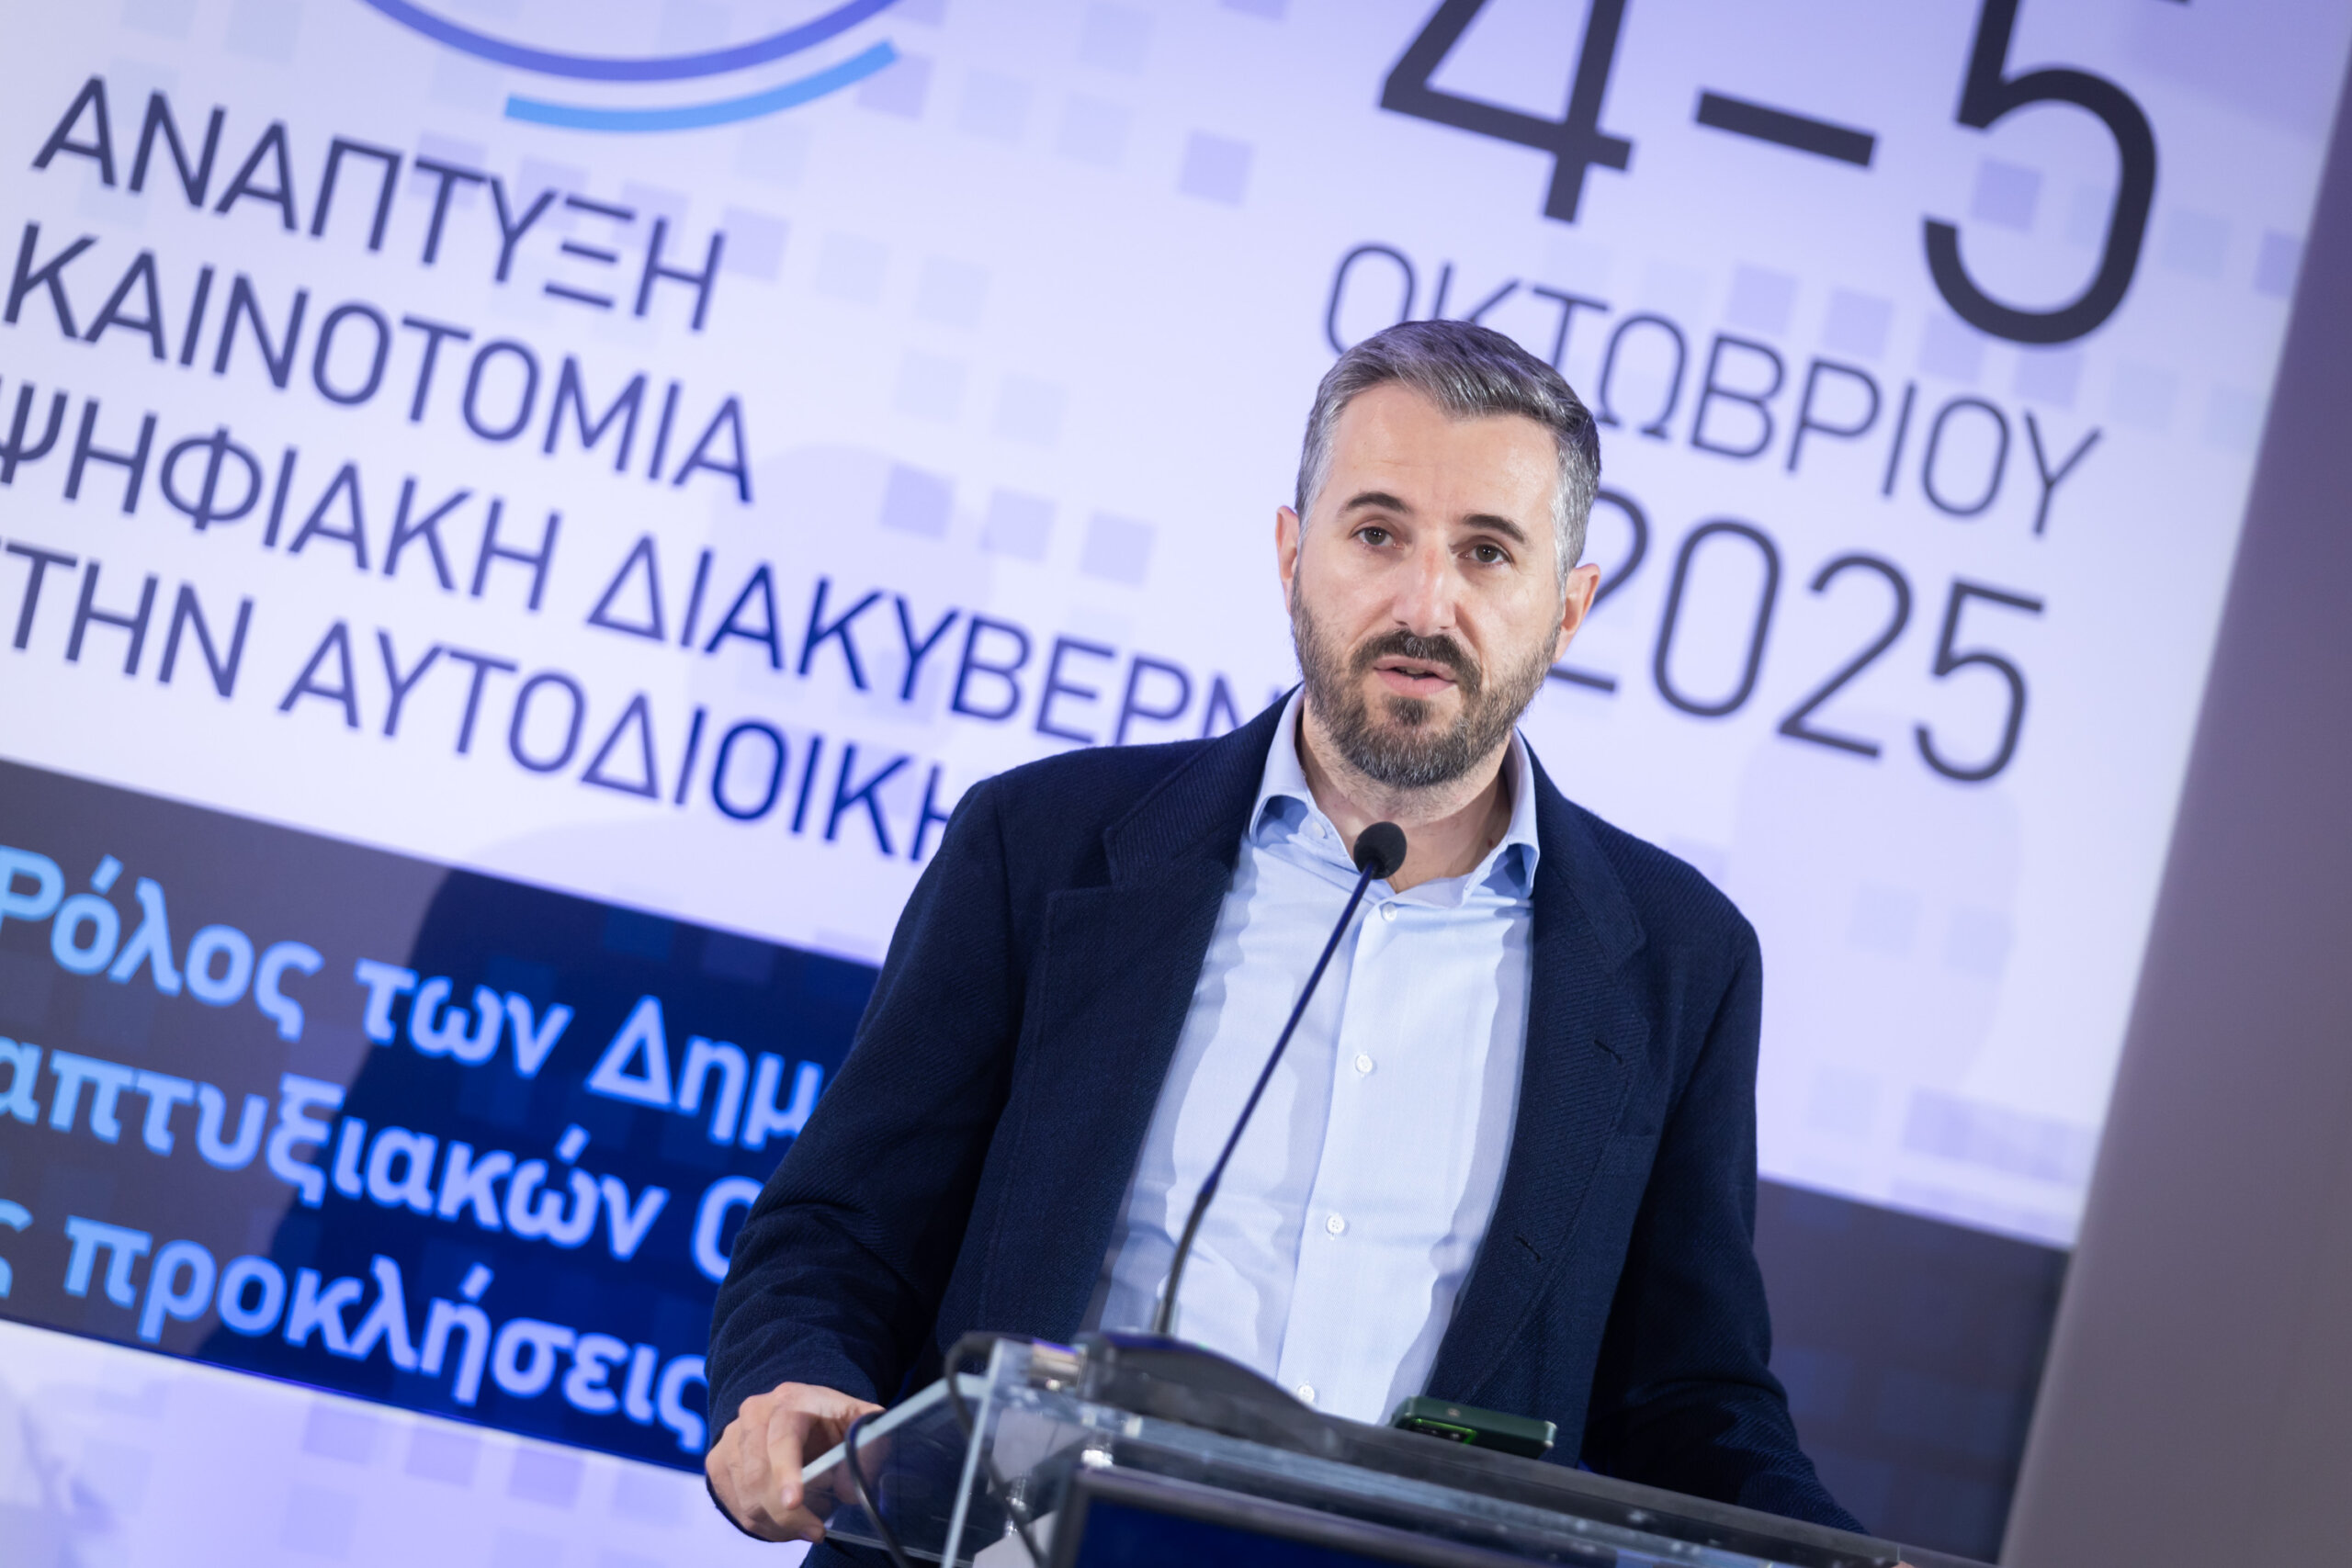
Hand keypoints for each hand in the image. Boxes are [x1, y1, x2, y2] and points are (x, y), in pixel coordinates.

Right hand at [706, 1380, 884, 1540]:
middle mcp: (754, 1414)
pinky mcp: (718, 1461)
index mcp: (791, 1400)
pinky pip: (735, 1507)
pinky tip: (785, 1522)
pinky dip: (762, 1525)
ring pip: (746, 1497)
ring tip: (806, 1524)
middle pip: (758, 1475)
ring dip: (778, 1523)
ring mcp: (731, 1437)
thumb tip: (847, 1491)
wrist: (797, 1412)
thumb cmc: (831, 1422)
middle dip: (788, 1514)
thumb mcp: (860, 1423)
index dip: (786, 1472)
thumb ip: (869, 1447)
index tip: (795, 1502)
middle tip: (816, 1531)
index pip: (782, 1438)